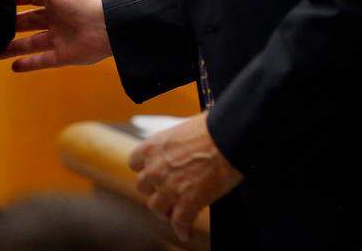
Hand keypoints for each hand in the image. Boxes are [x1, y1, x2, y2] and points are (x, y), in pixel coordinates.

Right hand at [0, 0, 111, 70]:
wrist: (109, 26)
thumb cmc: (83, 1)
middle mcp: (55, 17)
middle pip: (28, 21)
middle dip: (11, 25)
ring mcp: (59, 37)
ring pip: (31, 43)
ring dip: (14, 47)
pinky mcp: (63, 55)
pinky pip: (43, 60)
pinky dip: (29, 64)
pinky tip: (13, 67)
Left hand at [129, 112, 243, 241]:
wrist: (227, 139)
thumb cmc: (210, 128)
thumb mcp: (182, 130)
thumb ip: (173, 145)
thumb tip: (181, 150)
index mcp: (151, 147)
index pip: (134, 163)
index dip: (144, 169)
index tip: (152, 173)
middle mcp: (155, 169)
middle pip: (143, 188)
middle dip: (154, 190)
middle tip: (165, 193)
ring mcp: (169, 188)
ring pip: (156, 208)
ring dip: (165, 211)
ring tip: (174, 213)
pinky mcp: (187, 203)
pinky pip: (179, 222)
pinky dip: (182, 229)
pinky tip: (186, 232)